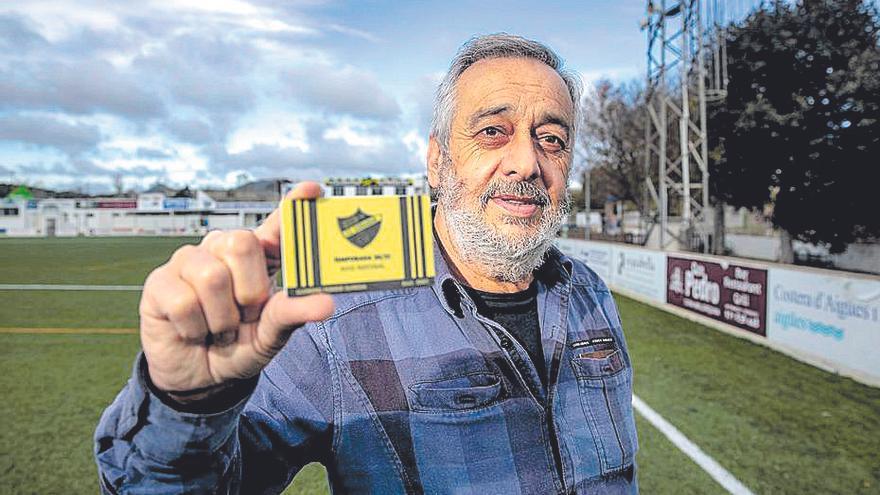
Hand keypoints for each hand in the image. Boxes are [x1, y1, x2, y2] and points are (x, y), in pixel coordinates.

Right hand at [139, 182, 333, 396]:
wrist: (200, 379)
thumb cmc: (239, 347)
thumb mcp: (272, 335)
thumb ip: (293, 313)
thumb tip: (326, 303)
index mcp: (257, 257)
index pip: (277, 223)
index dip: (294, 204)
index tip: (313, 190)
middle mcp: (222, 250)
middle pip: (241, 242)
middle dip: (249, 291)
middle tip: (246, 316)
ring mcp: (189, 261)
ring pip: (211, 277)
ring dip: (221, 318)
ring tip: (220, 329)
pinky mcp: (159, 282)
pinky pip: (184, 301)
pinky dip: (195, 328)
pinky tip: (194, 332)